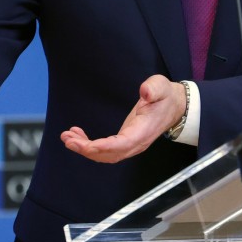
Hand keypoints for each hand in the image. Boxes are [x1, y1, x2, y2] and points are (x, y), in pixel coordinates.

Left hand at [61, 75, 185, 163]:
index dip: (105, 147)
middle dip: (88, 150)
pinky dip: (89, 145)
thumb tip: (145, 92)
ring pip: (105, 155)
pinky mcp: (124, 142)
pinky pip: (105, 150)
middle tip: (69, 140)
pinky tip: (77, 134)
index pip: (123, 144)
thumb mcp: (161, 86)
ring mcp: (130, 144)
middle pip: (110, 154)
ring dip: (85, 149)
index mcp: (144, 131)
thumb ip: (153, 88)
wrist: (173, 105)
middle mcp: (136, 143)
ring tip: (67, 137)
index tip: (88, 145)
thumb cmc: (165, 96)